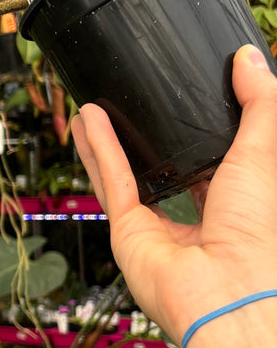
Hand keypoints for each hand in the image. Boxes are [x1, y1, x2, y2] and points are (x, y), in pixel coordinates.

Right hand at [70, 43, 276, 344]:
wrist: (226, 289)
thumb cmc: (257, 233)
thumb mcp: (264, 153)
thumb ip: (261, 104)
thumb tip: (249, 58)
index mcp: (238, 204)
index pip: (216, 161)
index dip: (200, 131)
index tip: (189, 98)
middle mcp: (197, 218)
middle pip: (165, 167)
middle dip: (147, 137)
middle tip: (133, 101)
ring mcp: (159, 226)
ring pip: (129, 174)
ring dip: (111, 139)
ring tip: (95, 104)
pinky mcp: (127, 232)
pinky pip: (111, 183)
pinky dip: (98, 149)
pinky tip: (89, 120)